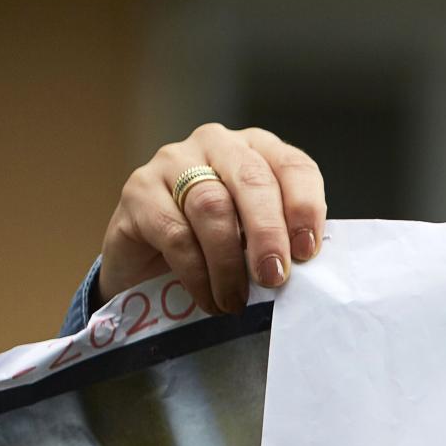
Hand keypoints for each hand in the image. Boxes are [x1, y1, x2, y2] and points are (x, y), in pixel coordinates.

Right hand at [100, 123, 327, 314]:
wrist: (146, 264)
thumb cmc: (213, 248)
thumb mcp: (253, 240)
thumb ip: (280, 241)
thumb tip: (307, 269)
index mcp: (257, 149)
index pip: (293, 165)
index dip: (304, 207)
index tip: (306, 252)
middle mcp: (217, 144)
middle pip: (252, 180)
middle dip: (268, 234)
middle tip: (273, 278)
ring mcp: (173, 162)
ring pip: (212, 206)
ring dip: (229, 262)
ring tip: (236, 301)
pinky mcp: (138, 190)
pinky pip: (175, 233)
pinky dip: (197, 273)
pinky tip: (208, 298)